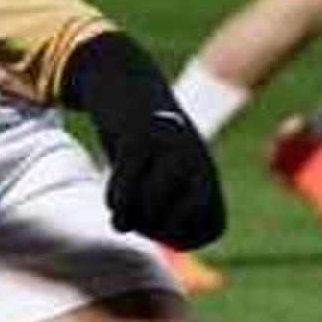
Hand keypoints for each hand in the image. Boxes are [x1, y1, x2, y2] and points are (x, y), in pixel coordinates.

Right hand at [60, 33, 223, 248]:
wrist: (127, 83)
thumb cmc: (145, 144)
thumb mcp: (165, 179)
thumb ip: (164, 213)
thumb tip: (129, 229)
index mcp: (208, 176)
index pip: (205, 232)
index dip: (178, 237)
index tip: (161, 220)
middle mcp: (196, 163)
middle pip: (178, 225)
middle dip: (152, 229)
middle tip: (138, 212)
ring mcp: (168, 150)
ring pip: (150, 207)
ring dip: (130, 214)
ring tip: (123, 202)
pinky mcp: (138, 139)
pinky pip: (124, 190)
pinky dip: (115, 200)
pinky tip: (113, 194)